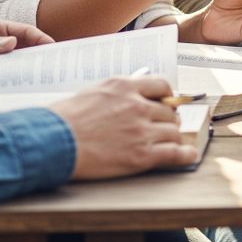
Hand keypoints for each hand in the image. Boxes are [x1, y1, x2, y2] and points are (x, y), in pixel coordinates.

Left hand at [0, 20, 54, 107]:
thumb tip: (12, 43)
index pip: (25, 32)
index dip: (41, 38)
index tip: (53, 48)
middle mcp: (0, 48)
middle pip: (26, 52)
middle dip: (40, 58)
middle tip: (52, 70)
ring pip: (17, 69)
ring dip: (27, 76)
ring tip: (39, 85)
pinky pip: (4, 84)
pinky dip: (13, 88)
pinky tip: (19, 95)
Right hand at [51, 77, 199, 178]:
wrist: (52, 142)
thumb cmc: (64, 119)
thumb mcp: (94, 92)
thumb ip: (118, 92)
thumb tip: (132, 95)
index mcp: (126, 86)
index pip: (161, 86)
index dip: (168, 96)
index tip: (168, 103)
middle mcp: (138, 106)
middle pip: (170, 111)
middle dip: (169, 119)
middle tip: (165, 126)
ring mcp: (141, 131)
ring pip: (173, 131)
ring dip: (172, 136)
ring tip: (168, 141)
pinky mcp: (140, 156)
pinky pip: (173, 153)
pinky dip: (184, 154)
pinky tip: (188, 154)